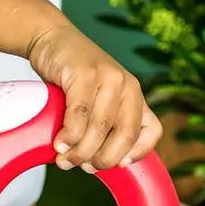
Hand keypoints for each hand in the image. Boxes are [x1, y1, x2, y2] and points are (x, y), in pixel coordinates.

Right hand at [27, 23, 162, 172]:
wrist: (52, 38)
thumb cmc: (74, 80)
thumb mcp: (98, 101)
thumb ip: (104, 127)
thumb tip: (95, 165)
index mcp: (136, 96)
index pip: (152, 131)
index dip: (138, 153)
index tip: (118, 166)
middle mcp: (127, 86)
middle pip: (123, 136)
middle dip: (103, 159)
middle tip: (84, 167)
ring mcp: (108, 77)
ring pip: (99, 129)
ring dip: (81, 152)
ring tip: (64, 160)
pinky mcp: (84, 73)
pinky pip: (79, 116)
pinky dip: (69, 136)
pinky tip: (59, 144)